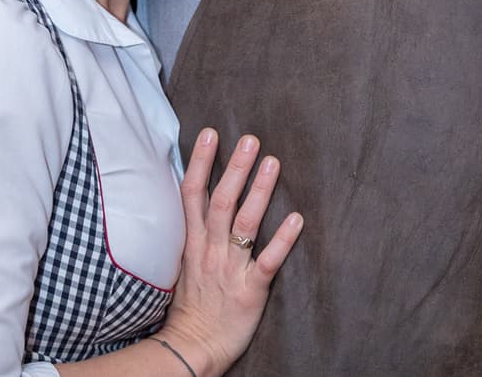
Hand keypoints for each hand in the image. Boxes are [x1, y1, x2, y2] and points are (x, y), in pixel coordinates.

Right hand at [160, 130, 302, 375]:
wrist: (192, 348)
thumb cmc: (193, 303)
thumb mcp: (184, 259)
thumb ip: (194, 228)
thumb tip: (199, 193)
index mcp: (193, 241)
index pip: (192, 193)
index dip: (200, 161)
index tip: (210, 132)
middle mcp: (210, 250)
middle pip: (221, 201)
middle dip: (234, 168)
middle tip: (250, 139)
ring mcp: (230, 269)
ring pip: (244, 225)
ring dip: (259, 192)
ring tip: (273, 163)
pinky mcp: (249, 291)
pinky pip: (267, 262)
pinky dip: (282, 241)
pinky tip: (297, 219)